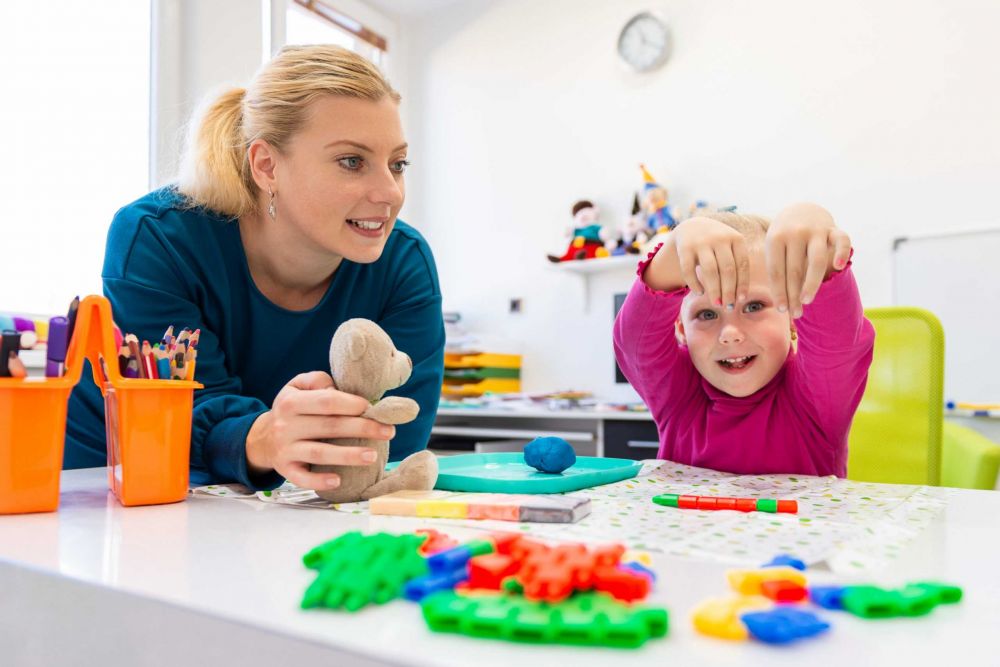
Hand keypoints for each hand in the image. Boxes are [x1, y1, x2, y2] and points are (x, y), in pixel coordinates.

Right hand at [245, 371, 396, 490]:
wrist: (262, 438)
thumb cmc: (292, 409)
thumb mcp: (297, 386)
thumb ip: (318, 381)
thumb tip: (340, 390)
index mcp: (291, 402)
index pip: (326, 401)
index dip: (352, 404)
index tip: (373, 408)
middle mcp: (286, 426)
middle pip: (329, 426)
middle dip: (362, 428)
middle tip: (388, 431)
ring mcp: (285, 449)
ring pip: (319, 453)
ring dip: (347, 455)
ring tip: (373, 456)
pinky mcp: (286, 470)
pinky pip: (302, 478)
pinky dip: (319, 480)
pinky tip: (339, 480)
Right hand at [654, 216, 751, 307]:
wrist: (692, 227)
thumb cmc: (717, 245)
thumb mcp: (731, 247)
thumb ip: (738, 265)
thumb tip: (740, 298)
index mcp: (736, 238)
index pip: (742, 265)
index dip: (742, 284)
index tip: (741, 300)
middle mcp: (719, 237)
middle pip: (727, 269)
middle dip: (728, 291)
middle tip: (729, 307)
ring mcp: (701, 241)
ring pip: (710, 270)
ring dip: (714, 290)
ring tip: (717, 304)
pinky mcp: (685, 247)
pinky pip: (689, 270)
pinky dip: (695, 283)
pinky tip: (700, 292)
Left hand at [765, 203, 851, 317]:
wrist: (800, 210)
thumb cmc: (784, 240)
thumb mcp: (774, 250)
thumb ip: (778, 272)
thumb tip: (782, 305)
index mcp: (776, 238)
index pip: (776, 271)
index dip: (779, 292)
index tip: (781, 310)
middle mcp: (795, 233)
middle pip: (795, 269)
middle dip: (794, 294)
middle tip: (795, 313)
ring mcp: (816, 230)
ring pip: (816, 260)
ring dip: (812, 283)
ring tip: (807, 301)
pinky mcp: (833, 228)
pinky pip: (842, 240)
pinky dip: (842, 252)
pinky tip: (839, 266)